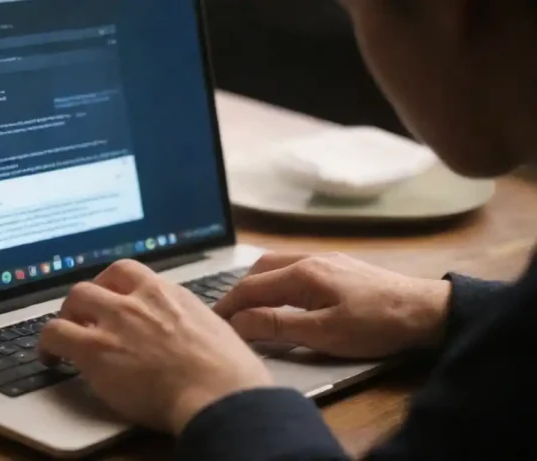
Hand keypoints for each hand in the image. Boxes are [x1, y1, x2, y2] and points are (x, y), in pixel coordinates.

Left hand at [37, 260, 271, 434]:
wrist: (219, 395)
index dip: (115, 285)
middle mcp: (140, 299)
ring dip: (67, 315)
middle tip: (85, 315)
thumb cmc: (230, 375)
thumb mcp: (218, 332)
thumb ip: (194, 325)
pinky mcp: (95, 349)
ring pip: (74, 298)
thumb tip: (195, 336)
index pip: (131, 272)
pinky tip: (49, 359)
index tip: (112, 297)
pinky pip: (54, 333)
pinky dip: (46, 344)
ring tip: (65, 334)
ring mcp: (116, 320)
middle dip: (89, 297)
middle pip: (100, 280)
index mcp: (170, 294)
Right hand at [214, 253, 451, 358]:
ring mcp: (326, 258)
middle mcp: (310, 257)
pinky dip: (277, 279)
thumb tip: (238, 322)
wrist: (426, 310)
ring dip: (258, 283)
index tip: (213, 322)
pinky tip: (283, 295)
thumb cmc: (375, 324)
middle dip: (239, 290)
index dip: (228, 305)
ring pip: (277, 264)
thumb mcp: (324, 332)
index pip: (251, 287)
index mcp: (302, 273)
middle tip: (228, 315)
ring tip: (250, 306)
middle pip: (260, 269)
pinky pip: (295, 265)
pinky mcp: (340, 265)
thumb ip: (278, 325)